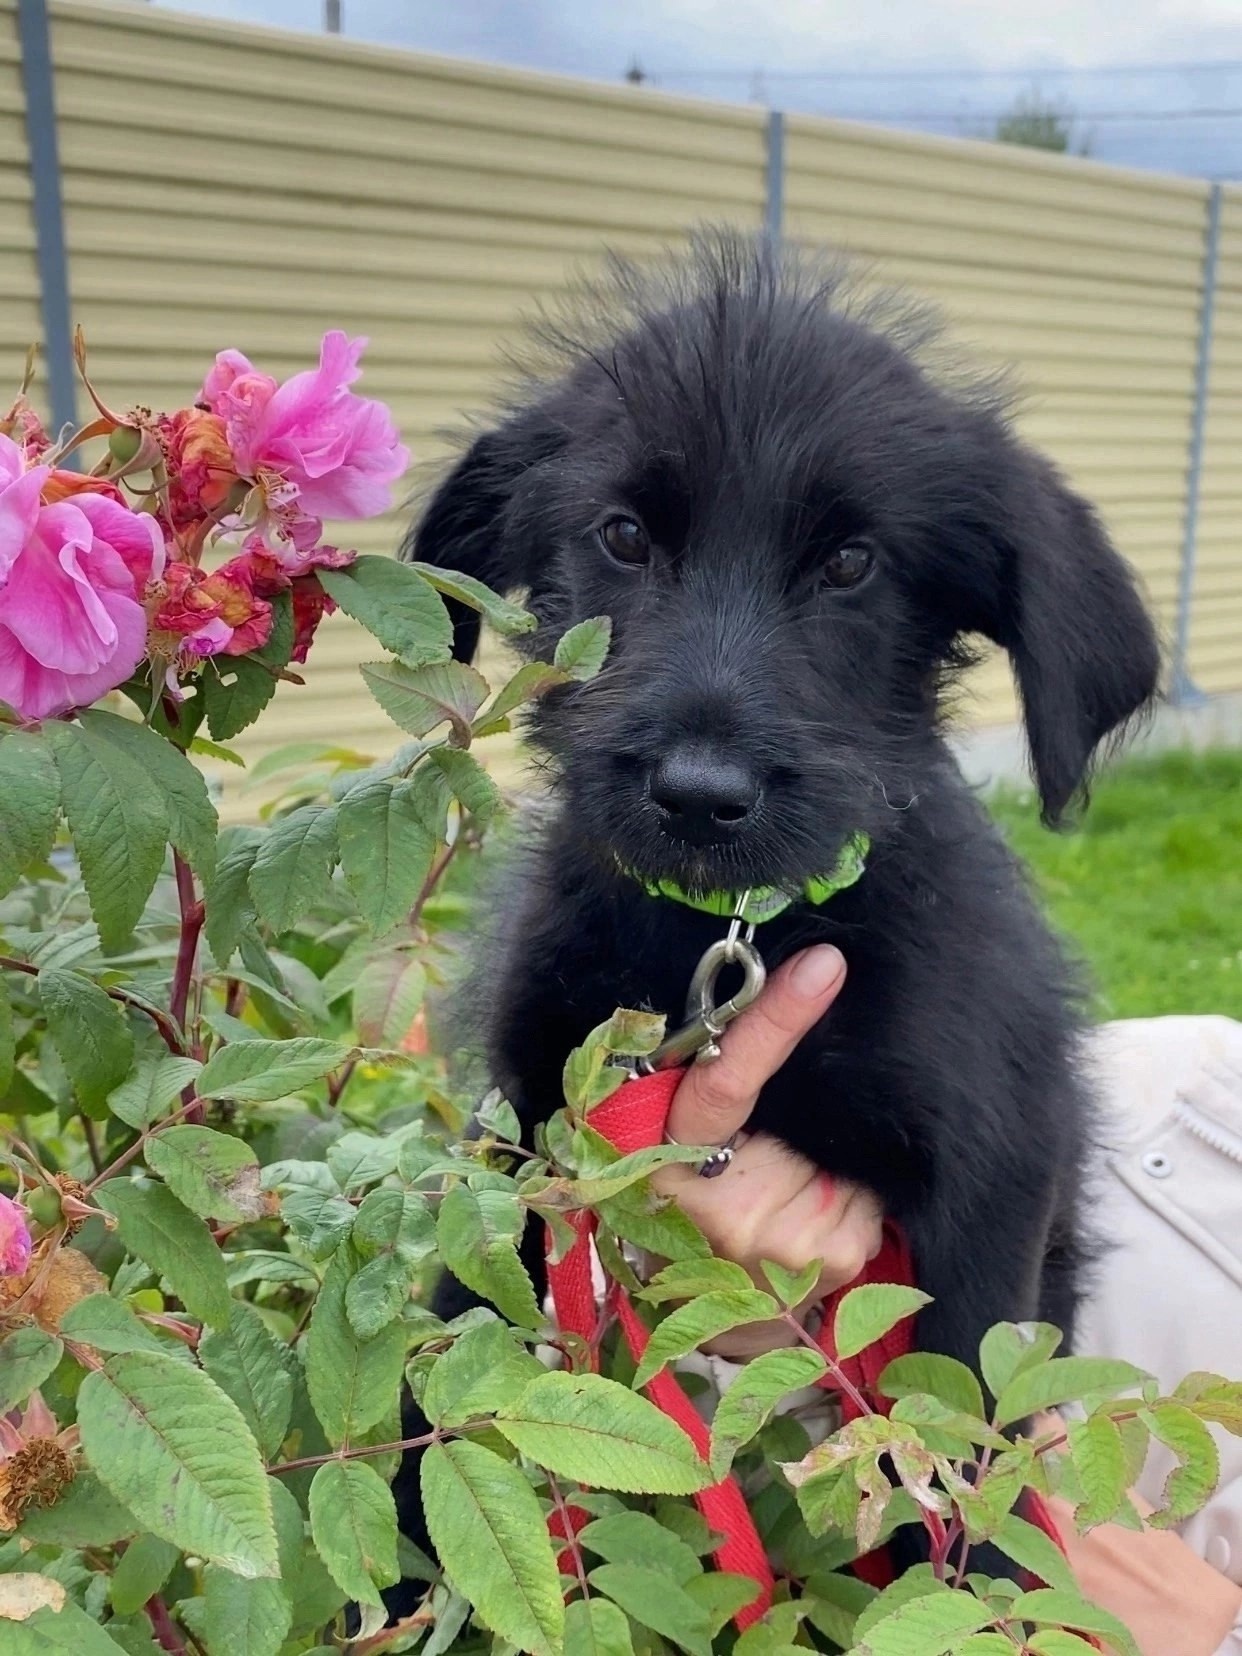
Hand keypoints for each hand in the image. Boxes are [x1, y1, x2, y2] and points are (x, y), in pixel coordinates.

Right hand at [650, 945, 883, 1357]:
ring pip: (842, 1153)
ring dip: (827, 1157)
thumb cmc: (690, 1197)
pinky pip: (868, 1191)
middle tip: (773, 1140)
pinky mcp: (834, 1259)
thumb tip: (796, 990)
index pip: (727, 1078)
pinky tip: (812, 1209)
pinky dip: (850, 1190)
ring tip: (787, 1184)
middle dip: (806, 1111)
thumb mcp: (679, 1133)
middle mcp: (726, 1206)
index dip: (775, 1020)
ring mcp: (785, 1240)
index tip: (823, 966)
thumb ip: (718, 1075)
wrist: (711, 1312)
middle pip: (804, 1114)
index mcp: (669, 1155)